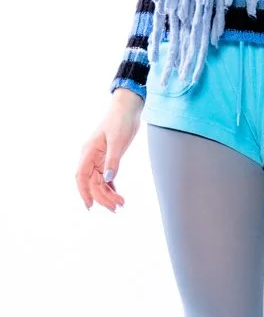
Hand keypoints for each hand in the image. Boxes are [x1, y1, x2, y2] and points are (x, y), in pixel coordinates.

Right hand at [76, 89, 142, 212]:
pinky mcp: (108, 158)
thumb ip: (113, 160)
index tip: (90, 206)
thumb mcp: (118, 141)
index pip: (81, 176)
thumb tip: (108, 179)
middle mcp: (91, 157)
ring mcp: (99, 158)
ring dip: (108, 194)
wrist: (127, 108)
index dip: (84, 192)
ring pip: (99, 181)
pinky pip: (106, 177)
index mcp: (88, 152)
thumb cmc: (120, 121)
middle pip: (92, 182)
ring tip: (121, 205)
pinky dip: (111, 187)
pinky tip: (117, 195)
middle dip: (102, 197)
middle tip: (116, 208)